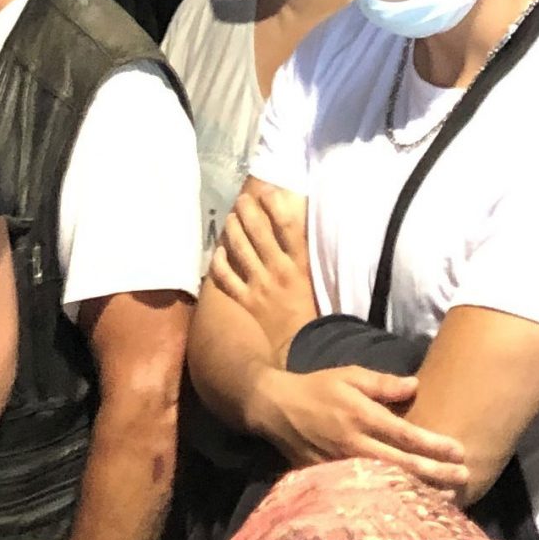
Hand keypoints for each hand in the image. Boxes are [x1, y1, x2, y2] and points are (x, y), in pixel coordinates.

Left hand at [210, 191, 317, 362]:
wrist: (307, 347)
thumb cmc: (317, 312)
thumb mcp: (320, 280)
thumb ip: (310, 257)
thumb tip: (302, 231)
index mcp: (302, 264)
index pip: (288, 226)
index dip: (275, 204)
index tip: (266, 191)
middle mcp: (280, 271)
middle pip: (259, 232)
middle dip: (248, 212)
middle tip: (242, 199)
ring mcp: (261, 286)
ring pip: (240, 250)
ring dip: (233, 230)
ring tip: (231, 218)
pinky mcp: (247, 302)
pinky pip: (227, 279)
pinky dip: (219, 263)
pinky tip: (218, 252)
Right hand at [256, 366, 470, 486]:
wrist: (275, 409)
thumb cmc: (317, 388)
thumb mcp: (349, 375)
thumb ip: (382, 383)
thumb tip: (416, 386)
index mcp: (361, 416)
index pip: (405, 435)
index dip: (434, 445)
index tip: (459, 450)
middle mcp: (354, 445)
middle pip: (403, 464)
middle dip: (436, 473)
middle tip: (464, 476)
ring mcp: (343, 467)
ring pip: (388, 484)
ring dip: (420, 490)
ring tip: (448, 496)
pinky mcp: (332, 480)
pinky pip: (368, 492)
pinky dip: (392, 498)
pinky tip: (412, 504)